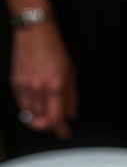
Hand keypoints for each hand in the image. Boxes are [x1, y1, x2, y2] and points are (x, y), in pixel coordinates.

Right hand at [11, 21, 77, 138]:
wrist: (34, 32)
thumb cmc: (55, 51)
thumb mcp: (70, 73)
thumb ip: (71, 96)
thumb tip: (71, 113)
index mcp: (55, 87)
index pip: (56, 118)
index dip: (61, 130)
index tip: (64, 133)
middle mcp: (39, 89)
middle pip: (41, 120)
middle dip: (49, 124)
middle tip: (55, 122)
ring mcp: (25, 86)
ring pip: (30, 114)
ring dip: (38, 118)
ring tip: (45, 113)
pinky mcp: (15, 83)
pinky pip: (22, 104)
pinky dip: (29, 109)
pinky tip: (36, 103)